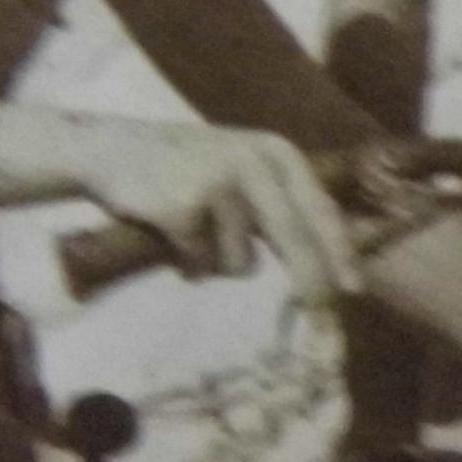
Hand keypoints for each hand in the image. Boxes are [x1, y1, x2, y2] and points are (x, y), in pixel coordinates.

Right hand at [83, 126, 357, 306]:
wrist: (108, 149)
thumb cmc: (183, 169)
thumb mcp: (241, 170)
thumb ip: (279, 205)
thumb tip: (325, 265)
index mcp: (276, 152)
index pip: (319, 210)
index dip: (339, 254)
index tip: (353, 291)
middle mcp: (254, 162)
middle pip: (295, 238)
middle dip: (310, 282)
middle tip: (319, 312)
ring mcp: (218, 183)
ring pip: (241, 263)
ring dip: (216, 262)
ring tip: (191, 227)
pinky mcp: (183, 208)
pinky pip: (201, 266)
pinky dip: (187, 263)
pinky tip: (168, 231)